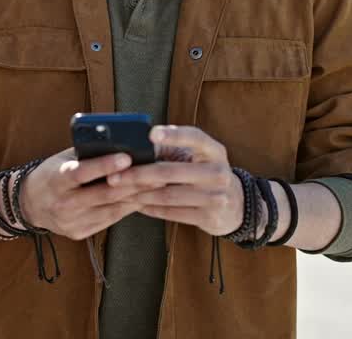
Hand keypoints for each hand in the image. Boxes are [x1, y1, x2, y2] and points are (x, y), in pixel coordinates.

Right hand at [19, 148, 145, 240]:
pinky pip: (110, 220)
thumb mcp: (62, 160)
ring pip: (111, 209)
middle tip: (157, 172)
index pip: (82, 173)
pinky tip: (142, 198)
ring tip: (157, 185)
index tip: (127, 157)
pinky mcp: (80, 233)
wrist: (29, 204)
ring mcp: (72, 221)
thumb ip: (86, 153)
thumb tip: (118, 142)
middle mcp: (63, 204)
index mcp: (56, 180)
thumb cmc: (52, 174)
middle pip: (103, 194)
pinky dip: (127, 208)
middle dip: (133, 183)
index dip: (104, 165)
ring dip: (136, 196)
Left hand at [107, 125, 241, 235]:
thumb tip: (136, 144)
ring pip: (169, 195)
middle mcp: (218, 172)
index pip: (194, 137)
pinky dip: (151, 209)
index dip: (173, 135)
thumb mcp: (199, 157)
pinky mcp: (209, 217)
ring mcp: (216, 196)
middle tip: (114, 176)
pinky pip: (173, 213)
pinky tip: (136, 204)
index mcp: (214, 151)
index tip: (150, 134)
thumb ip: (174, 149)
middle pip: (172, 171)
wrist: (236, 205)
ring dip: (140, 195)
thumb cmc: (206, 173)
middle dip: (139, 174)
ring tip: (119, 192)